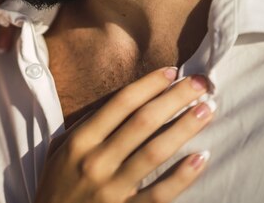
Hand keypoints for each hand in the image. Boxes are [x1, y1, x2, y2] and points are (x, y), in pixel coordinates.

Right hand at [35, 67, 214, 202]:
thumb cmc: (57, 185)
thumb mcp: (60, 149)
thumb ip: (86, 126)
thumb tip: (124, 103)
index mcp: (80, 141)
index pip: (120, 104)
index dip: (148, 85)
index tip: (171, 72)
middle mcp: (96, 161)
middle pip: (142, 122)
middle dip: (174, 99)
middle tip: (201, 84)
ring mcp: (111, 189)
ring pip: (154, 153)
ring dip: (184, 129)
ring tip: (206, 110)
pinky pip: (159, 194)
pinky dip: (182, 177)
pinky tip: (201, 158)